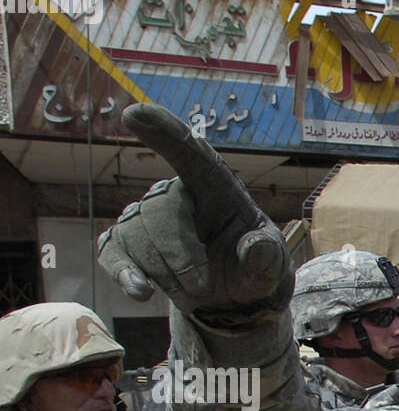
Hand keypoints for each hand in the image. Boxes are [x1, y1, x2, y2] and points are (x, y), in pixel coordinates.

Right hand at [97, 105, 290, 323]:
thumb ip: (267, 257)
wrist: (235, 296)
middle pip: (159, 212)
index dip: (163, 132)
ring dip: (167, 275)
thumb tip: (254, 248)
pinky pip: (113, 252)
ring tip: (194, 292)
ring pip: (137, 238)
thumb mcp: (272, 265)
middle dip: (180, 257)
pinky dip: (124, 272)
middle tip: (202, 288)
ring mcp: (147, 219)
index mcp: (215, 187)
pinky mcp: (127, 245)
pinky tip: (139, 291)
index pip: (189, 152)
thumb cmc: (254, 266)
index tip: (134, 114)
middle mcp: (176, 195)